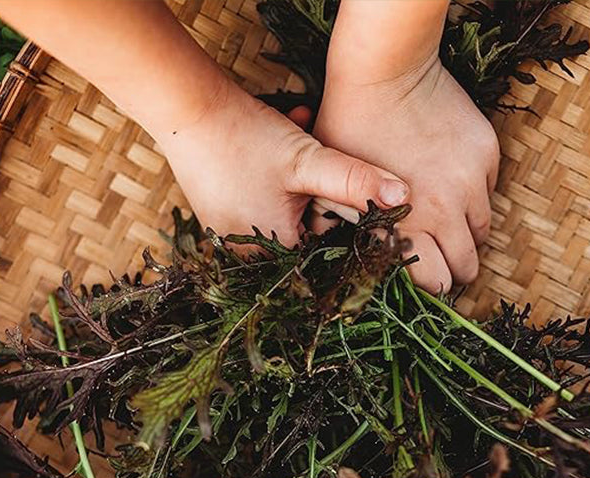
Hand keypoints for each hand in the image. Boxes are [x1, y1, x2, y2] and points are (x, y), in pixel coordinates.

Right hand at [159, 78, 409, 246]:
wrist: (187, 111)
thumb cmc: (248, 139)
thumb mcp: (308, 161)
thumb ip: (355, 181)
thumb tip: (402, 196)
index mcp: (275, 252)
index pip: (325, 245)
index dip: (336, 212)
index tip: (332, 183)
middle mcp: (250, 254)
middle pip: (302, 228)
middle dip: (313, 193)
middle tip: (308, 161)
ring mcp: (229, 236)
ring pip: (281, 213)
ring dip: (295, 182)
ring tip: (291, 142)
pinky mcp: (217, 217)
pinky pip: (256, 206)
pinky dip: (271, 182)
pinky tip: (270, 150)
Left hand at [314, 57, 499, 291]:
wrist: (383, 71)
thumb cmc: (347, 130)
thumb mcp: (331, 189)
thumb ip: (344, 230)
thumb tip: (342, 258)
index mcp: (404, 226)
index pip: (437, 283)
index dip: (432, 287)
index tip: (427, 281)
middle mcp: (444, 211)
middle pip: (468, 267)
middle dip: (456, 270)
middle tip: (442, 259)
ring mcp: (469, 182)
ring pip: (482, 231)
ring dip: (466, 233)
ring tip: (446, 222)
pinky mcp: (485, 154)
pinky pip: (488, 190)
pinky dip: (474, 194)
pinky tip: (450, 180)